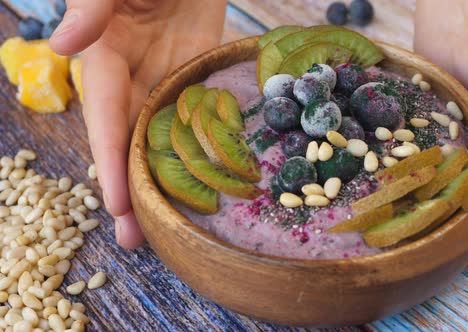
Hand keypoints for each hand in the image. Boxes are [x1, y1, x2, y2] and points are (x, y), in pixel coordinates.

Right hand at [49, 0, 226, 247]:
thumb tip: (62, 46)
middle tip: (136, 241)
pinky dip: (195, 151)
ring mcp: (166, 79)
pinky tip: (203, 183)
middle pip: (128, 141)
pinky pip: (194, 117)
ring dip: (161, 181)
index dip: (108, 161)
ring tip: (168, 226)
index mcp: (104, 58)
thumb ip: (91, 8)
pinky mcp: (197, 75)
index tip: (117, 204)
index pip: (104, 118)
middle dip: (130, 189)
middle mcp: (132, 77)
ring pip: (159, 138)